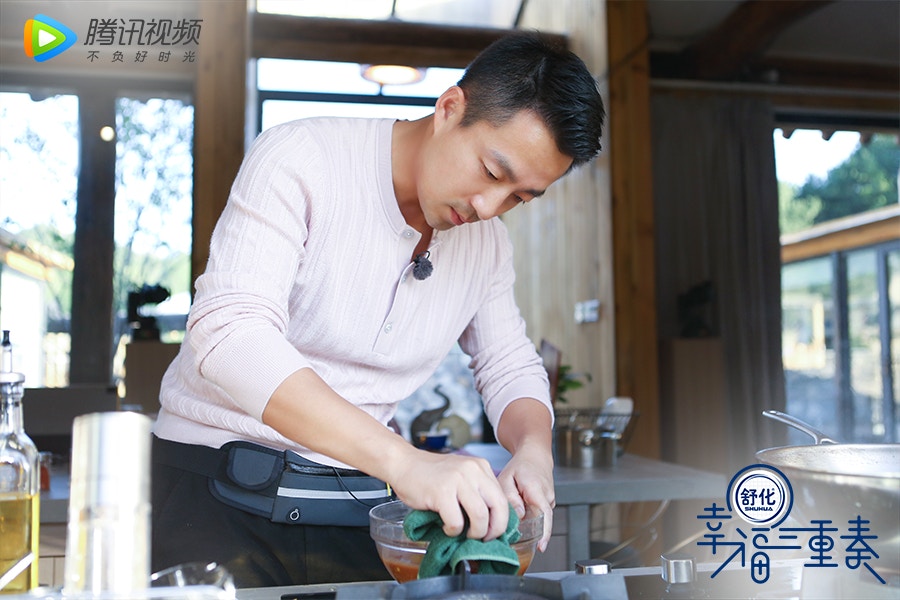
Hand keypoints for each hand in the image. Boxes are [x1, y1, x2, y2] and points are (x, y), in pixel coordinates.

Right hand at [388, 450, 510, 541]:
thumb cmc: (430, 474)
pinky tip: (445, 526)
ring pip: (481, 516)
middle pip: (498, 507)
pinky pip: (457, 522)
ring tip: (463, 533)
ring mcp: (457, 480)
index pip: (503, 498)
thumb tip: (491, 521)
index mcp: (480, 467)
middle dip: (494, 530)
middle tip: (483, 538)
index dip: (501, 520)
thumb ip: (476, 491)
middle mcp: (472, 470)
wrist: (403, 464)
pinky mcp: (442, 492)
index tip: (493, 531)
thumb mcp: (461, 476)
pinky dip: (453, 530)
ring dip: (475, 533)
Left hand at [498, 442, 554, 551]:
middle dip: (530, 532)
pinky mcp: (549, 504)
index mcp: (536, 490)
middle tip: (515, 537)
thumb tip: (519, 516)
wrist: (535, 457)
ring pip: (540, 519)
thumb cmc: (519, 467)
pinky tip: (521, 512)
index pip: (544, 514)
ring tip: (516, 515)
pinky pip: (540, 515)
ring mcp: (550, 500)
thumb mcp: (507, 478)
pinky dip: (531, 518)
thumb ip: (510, 497)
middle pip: (541, 521)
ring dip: (529, 523)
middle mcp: (547, 496)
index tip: (541, 546)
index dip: (544, 532)